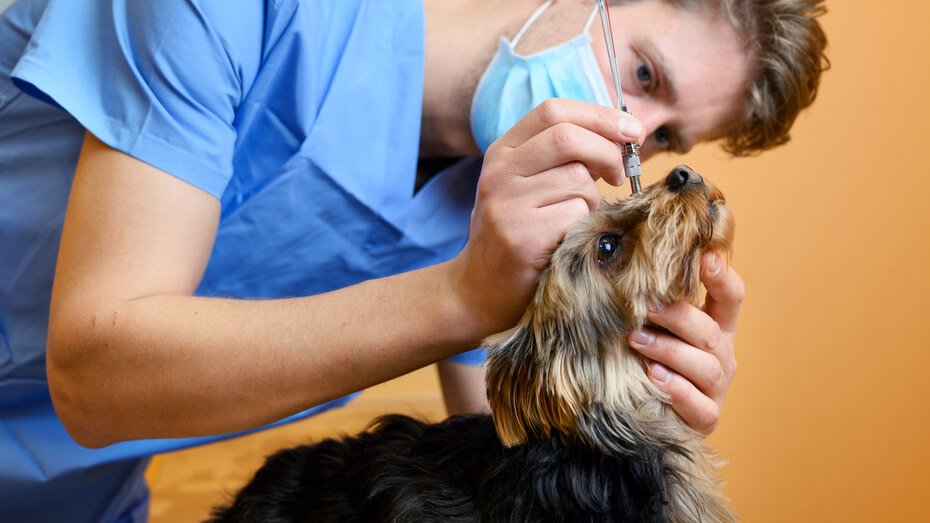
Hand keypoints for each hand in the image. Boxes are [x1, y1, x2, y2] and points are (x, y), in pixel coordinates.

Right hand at [448, 99, 643, 335]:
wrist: (481, 289)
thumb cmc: (519, 232)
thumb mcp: (529, 185)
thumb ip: (565, 157)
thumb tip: (624, 134)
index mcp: (503, 151)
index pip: (554, 111)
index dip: (600, 116)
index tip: (633, 130)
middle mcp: (499, 172)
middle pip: (568, 138)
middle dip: (608, 153)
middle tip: (620, 176)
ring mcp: (507, 203)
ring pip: (578, 181)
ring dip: (593, 201)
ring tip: (574, 220)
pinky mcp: (521, 236)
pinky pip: (577, 215)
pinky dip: (584, 227)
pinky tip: (567, 240)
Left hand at [627, 253, 743, 435]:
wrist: (649, 416)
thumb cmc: (647, 360)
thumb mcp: (653, 327)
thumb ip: (651, 302)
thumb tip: (625, 264)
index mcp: (716, 327)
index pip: (731, 296)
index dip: (721, 277)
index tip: (703, 257)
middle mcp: (722, 356)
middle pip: (711, 331)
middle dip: (678, 315)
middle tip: (644, 305)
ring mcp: (716, 389)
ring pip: (706, 366)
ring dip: (670, 350)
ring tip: (636, 339)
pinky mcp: (705, 418)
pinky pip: (698, 404)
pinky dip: (677, 390)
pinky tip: (654, 377)